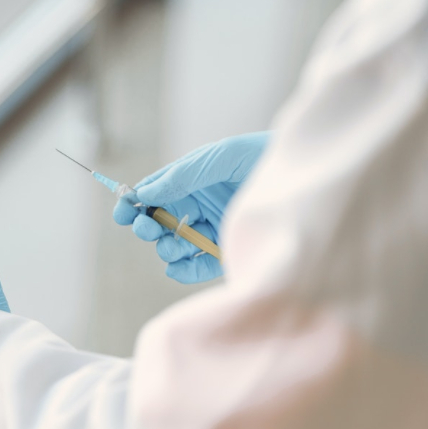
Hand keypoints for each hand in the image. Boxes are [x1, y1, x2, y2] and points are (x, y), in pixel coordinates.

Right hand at [113, 132, 269, 282]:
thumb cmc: (262, 157)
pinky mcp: (228, 254)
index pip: (154, 194)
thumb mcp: (220, 157)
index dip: (133, 203)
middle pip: (159, 223)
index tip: (121, 212)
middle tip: (146, 228)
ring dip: (166, 248)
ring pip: (175, 246)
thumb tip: (145, 192)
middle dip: (147, 227)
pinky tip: (178, 267)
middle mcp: (198, 208)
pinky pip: (197, 267)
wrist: (306, 178)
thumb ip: (182, 175)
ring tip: (171, 246)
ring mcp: (212, 231)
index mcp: (191, 182)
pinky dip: (183, 271)